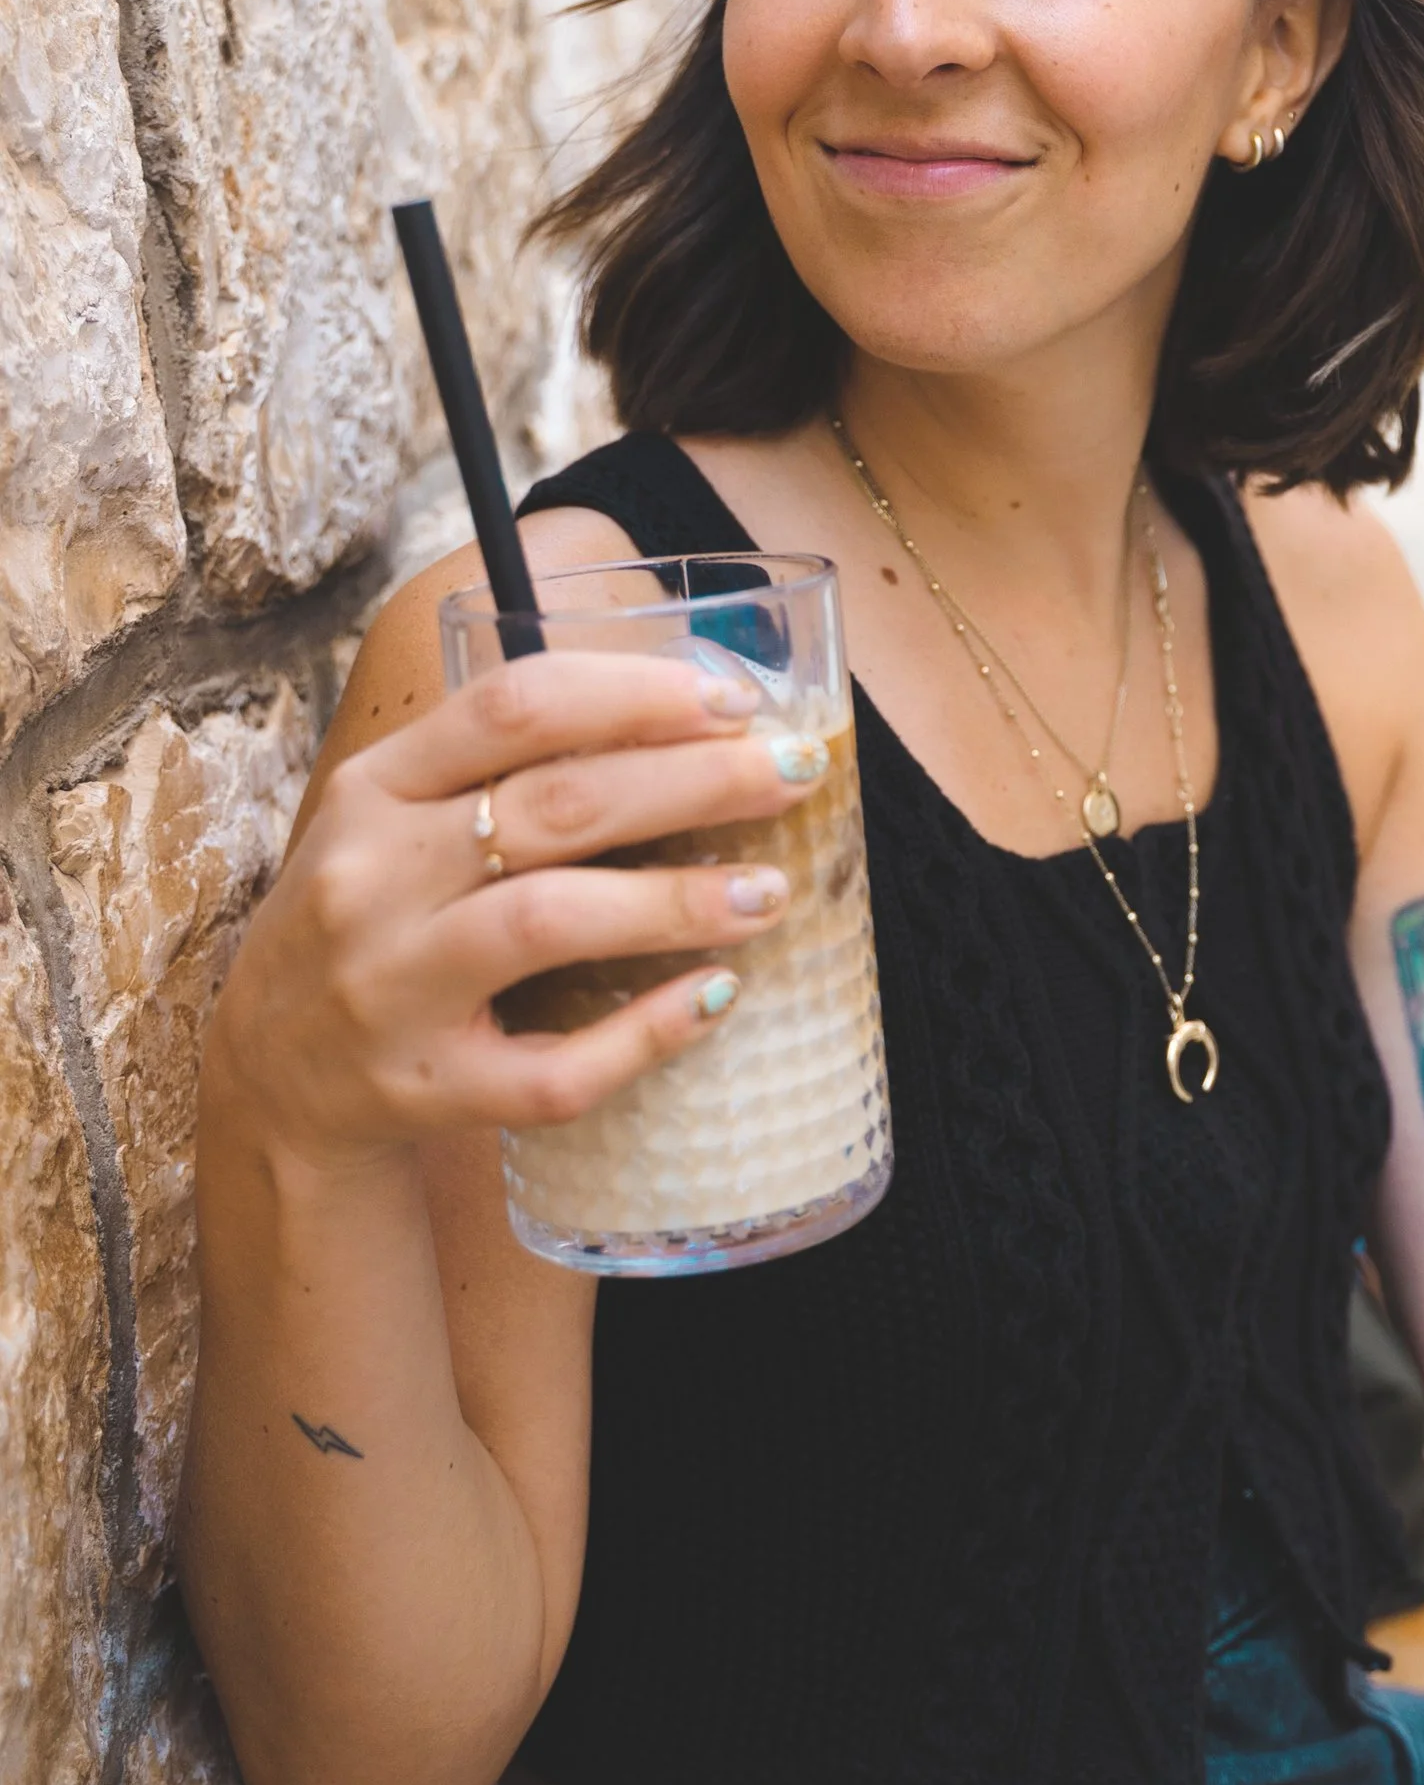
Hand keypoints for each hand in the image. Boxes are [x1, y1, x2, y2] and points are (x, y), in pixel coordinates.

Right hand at [206, 654, 827, 1180]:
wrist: (268, 1076)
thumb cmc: (376, 918)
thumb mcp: (398, 819)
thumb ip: (504, 767)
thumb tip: (693, 715)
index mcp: (375, 789)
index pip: (514, 707)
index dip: (637, 694)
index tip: (735, 699)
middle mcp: (372, 880)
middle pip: (555, 807)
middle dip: (694, 781)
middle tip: (793, 772)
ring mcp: (392, 990)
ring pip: (550, 925)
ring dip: (676, 901)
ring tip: (772, 890)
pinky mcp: (426, 1090)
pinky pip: (554, 1068)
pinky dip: (645, 1033)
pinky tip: (717, 996)